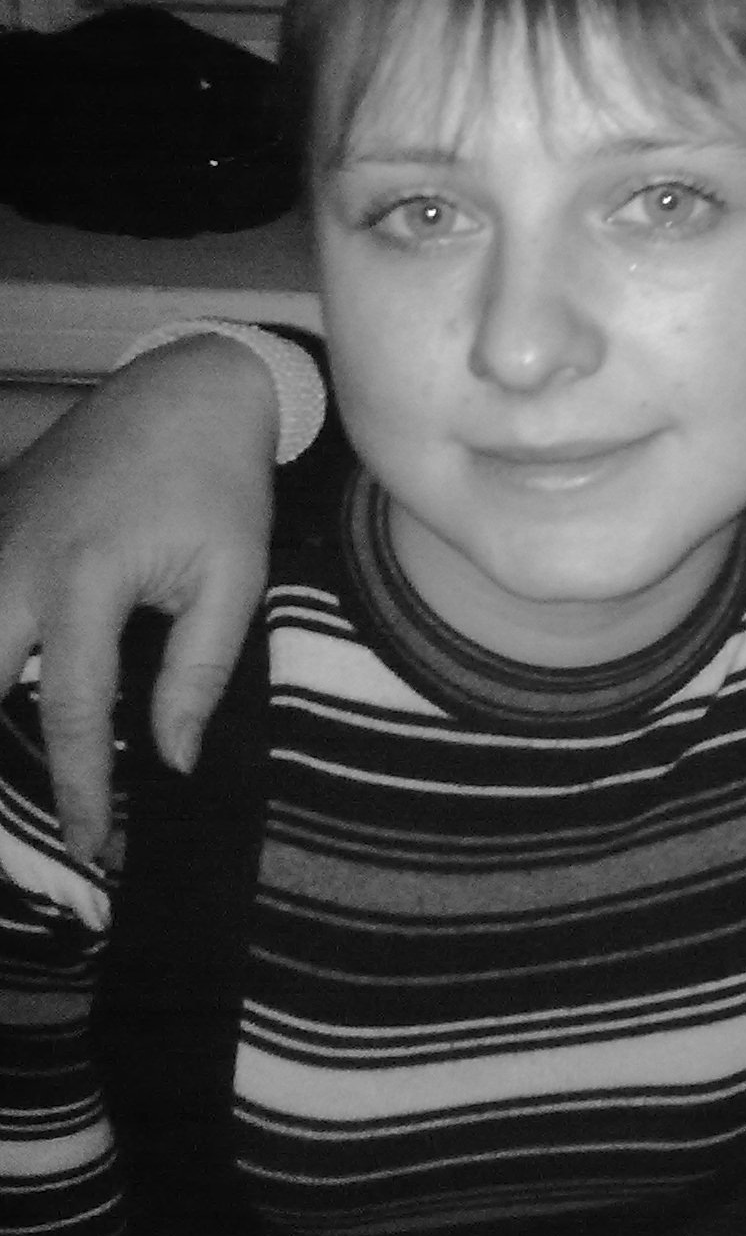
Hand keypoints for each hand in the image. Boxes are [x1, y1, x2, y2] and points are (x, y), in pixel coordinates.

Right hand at [0, 336, 278, 860]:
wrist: (185, 388)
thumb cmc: (219, 482)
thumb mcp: (232, 576)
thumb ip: (198, 674)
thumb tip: (171, 760)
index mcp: (80, 580)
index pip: (73, 712)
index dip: (81, 790)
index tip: (94, 846)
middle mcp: (12, 566)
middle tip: (39, 834)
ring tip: (15, 787)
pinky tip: (12, 694)